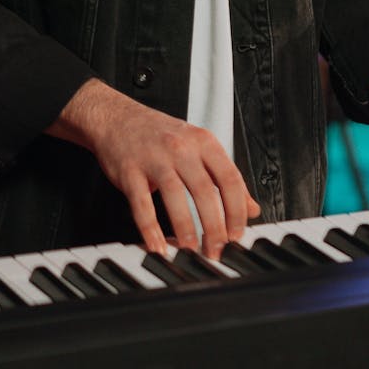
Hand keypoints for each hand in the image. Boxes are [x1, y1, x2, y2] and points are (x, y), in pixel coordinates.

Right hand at [49, 79, 260, 255]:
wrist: (116, 117)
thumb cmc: (159, 135)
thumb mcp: (198, 147)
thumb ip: (225, 177)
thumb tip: (252, 208)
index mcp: (203, 142)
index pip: (230, 179)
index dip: (237, 211)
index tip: (237, 235)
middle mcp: (181, 148)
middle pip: (206, 191)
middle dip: (214, 227)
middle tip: (217, 250)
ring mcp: (154, 158)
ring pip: (176, 197)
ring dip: (186, 230)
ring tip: (192, 251)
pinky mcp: (130, 171)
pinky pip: (142, 204)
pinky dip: (151, 229)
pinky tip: (158, 246)